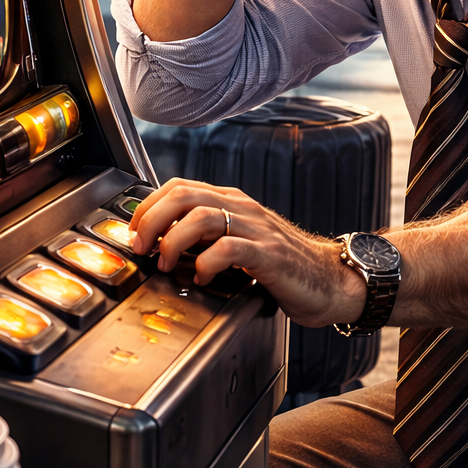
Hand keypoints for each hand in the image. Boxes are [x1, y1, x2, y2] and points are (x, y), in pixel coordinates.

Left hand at [128, 178, 365, 326]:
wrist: (332, 280)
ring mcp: (257, 229)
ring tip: (168, 264)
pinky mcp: (270, 254)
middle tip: (142, 248)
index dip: (148, 206)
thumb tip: (162, 243)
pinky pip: (229, 249)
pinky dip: (206, 263)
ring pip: (202, 216)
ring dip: (174, 241)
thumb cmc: (283, 266)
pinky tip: (202, 277)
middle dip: (152, 220)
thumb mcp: (239, 242)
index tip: (134, 232)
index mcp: (232, 202)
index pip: (179, 186)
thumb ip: (208, 237)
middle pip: (184, 195)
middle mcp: (242, 209)